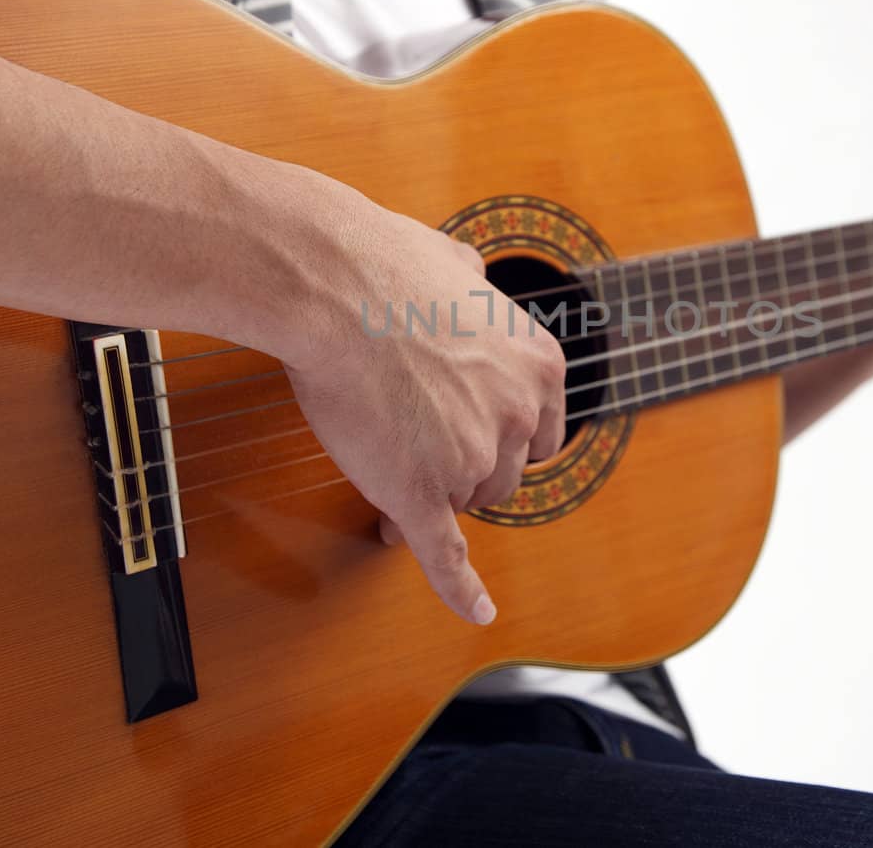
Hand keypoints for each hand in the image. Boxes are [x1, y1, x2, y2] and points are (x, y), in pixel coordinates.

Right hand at [280, 197, 565, 625]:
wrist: (334, 285)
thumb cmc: (384, 265)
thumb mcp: (456, 261)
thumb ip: (475, 281)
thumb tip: (473, 273)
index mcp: (539, 365)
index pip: (538, 433)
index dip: (499, 439)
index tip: (471, 438)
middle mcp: (520, 415)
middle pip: (500, 473)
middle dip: (462, 467)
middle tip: (416, 448)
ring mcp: (474, 459)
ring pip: (460, 501)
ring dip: (430, 494)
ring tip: (383, 465)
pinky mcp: (424, 493)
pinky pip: (447, 556)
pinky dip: (462, 590)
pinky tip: (477, 612)